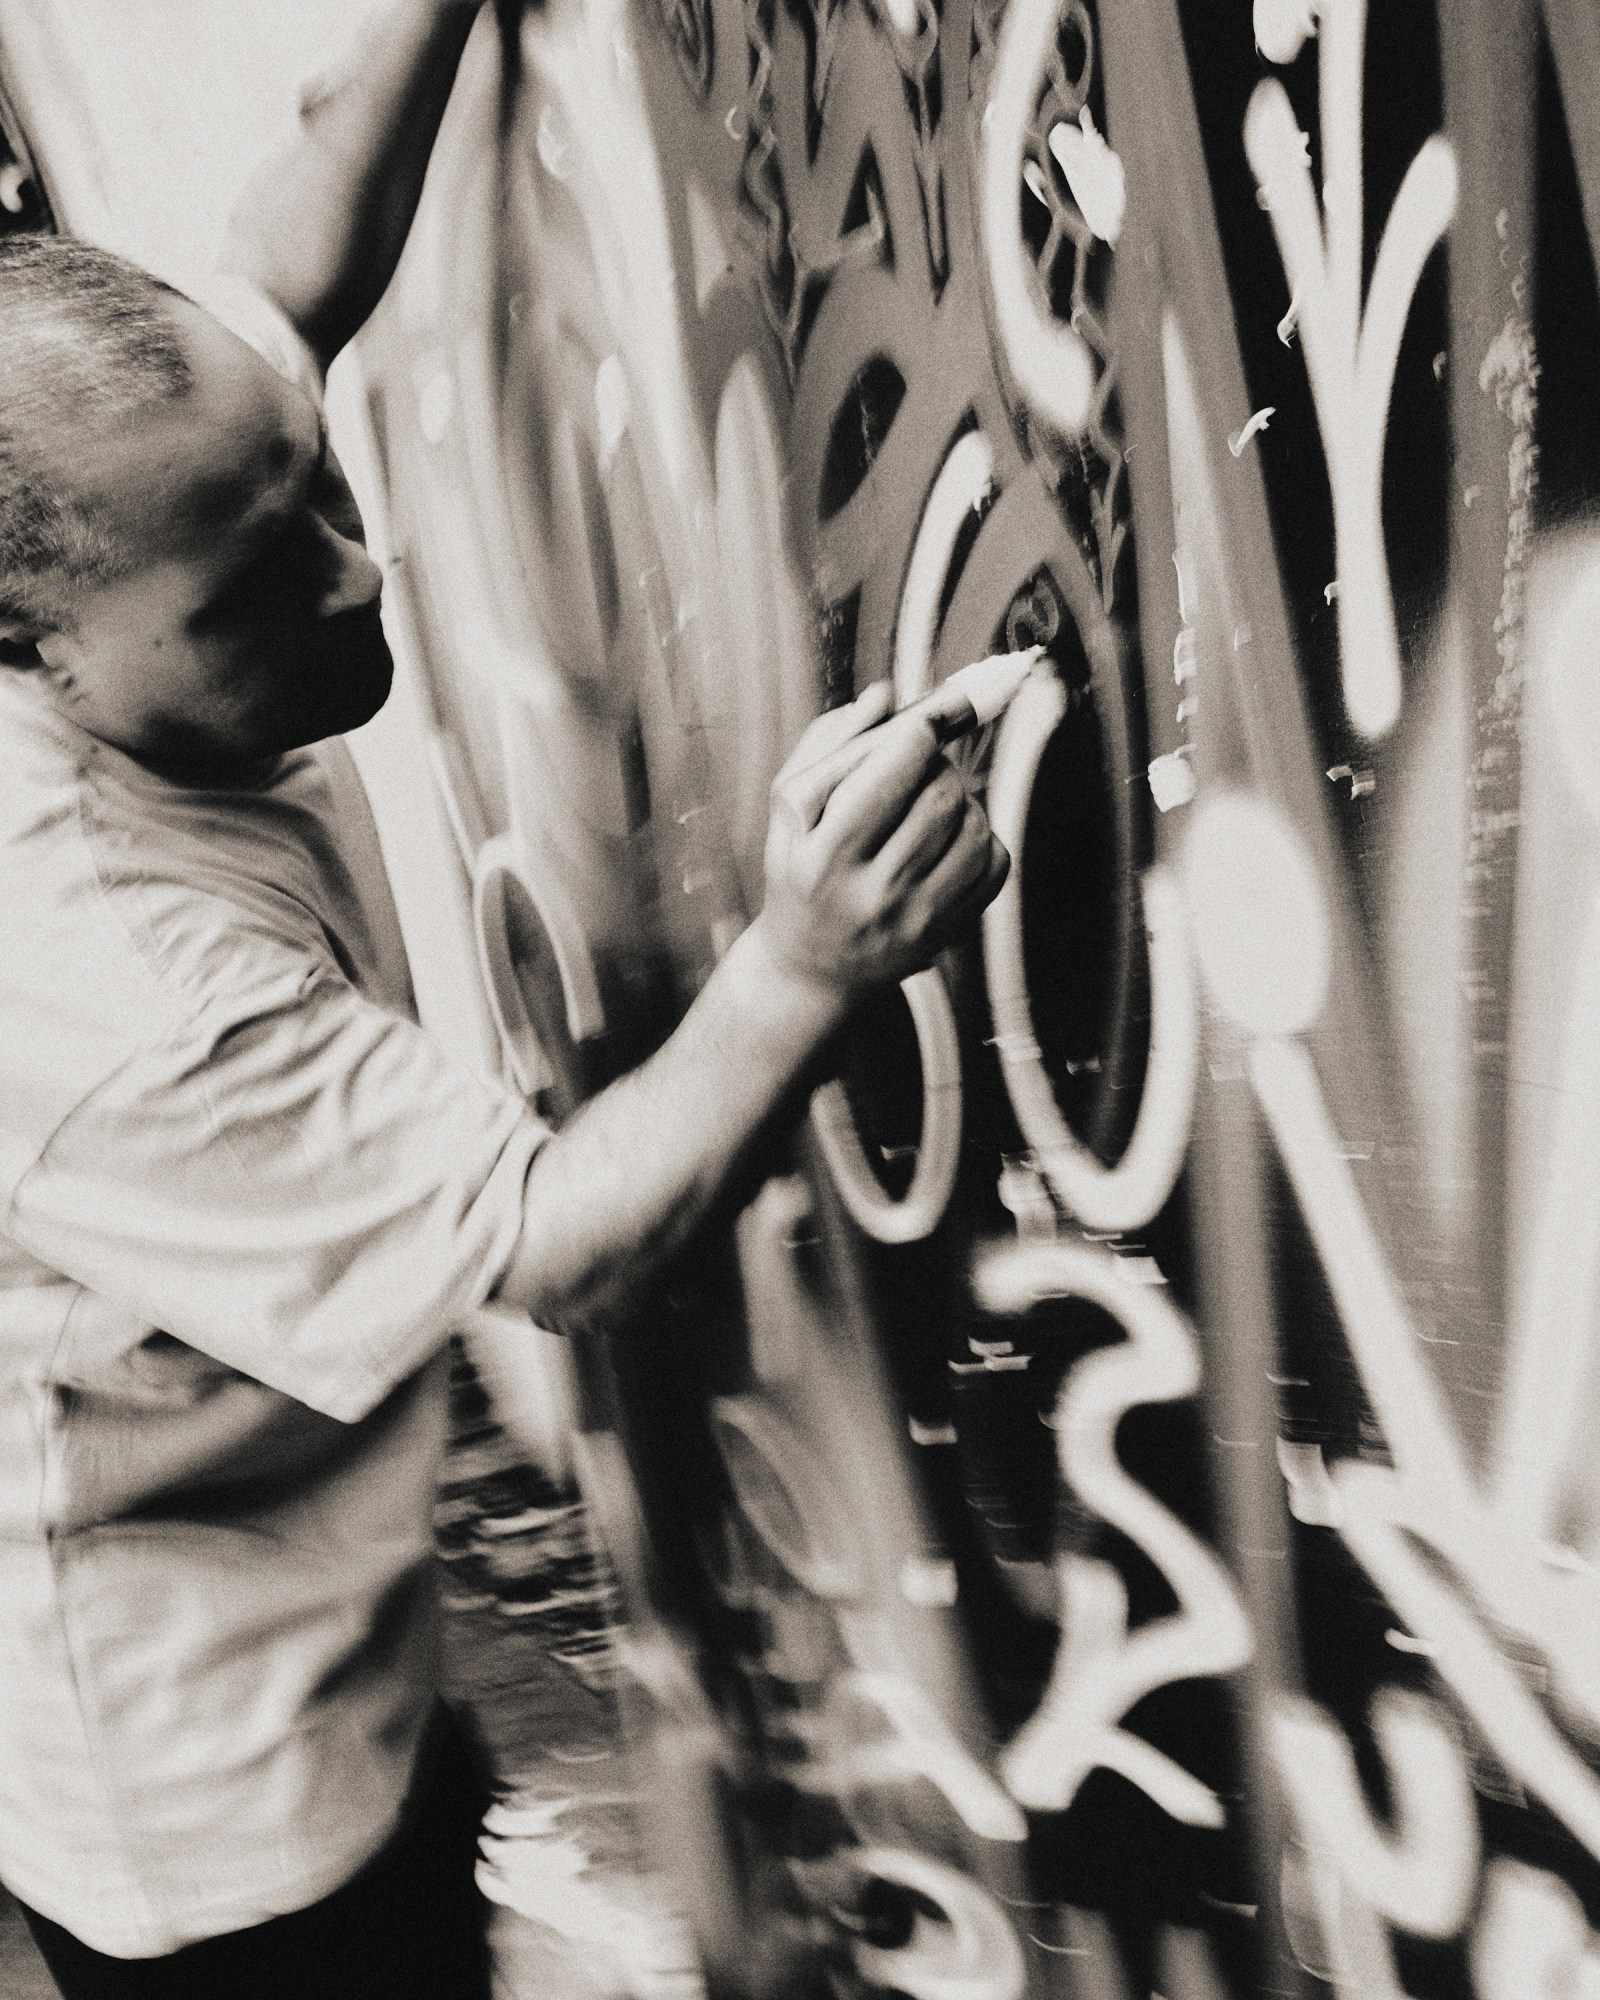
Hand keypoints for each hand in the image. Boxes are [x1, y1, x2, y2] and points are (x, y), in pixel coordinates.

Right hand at [753, 683, 1010, 999]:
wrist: (812, 967)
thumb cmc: (800, 871)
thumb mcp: (791, 807)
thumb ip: (831, 742)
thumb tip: (887, 694)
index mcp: (822, 855)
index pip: (892, 770)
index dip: (926, 726)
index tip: (940, 708)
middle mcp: (871, 894)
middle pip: (940, 794)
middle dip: (937, 764)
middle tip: (918, 768)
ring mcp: (916, 920)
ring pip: (975, 825)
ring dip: (961, 799)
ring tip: (929, 806)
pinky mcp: (950, 933)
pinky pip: (997, 863)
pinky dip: (982, 838)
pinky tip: (948, 841)